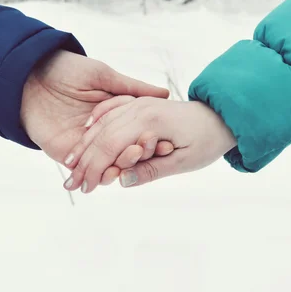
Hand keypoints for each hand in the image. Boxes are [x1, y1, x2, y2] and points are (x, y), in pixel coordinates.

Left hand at [20, 50, 169, 173]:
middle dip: (139, 155)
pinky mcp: (67, 155)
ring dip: (123, 166)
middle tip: (151, 151)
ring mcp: (85, 146)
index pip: (136, 133)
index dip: (151, 139)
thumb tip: (164, 94)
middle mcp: (100, 133)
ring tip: (133, 159)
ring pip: (109, 165)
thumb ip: (132, 88)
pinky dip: (101, 175)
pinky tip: (113, 172)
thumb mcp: (104, 76)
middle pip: (125, 153)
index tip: (167, 142)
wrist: (28, 76)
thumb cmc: (66, 70)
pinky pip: (87, 171)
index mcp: (112, 115)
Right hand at [63, 97, 236, 192]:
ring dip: (84, 143)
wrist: (222, 116)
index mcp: (150, 122)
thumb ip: (152, 170)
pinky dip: (96, 121)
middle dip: (83, 160)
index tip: (84, 188)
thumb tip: (122, 181)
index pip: (111, 146)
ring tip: (69, 163)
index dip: (95, 169)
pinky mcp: (140, 104)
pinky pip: (111, 109)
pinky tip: (85, 131)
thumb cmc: (206, 141)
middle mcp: (140, 108)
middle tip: (68, 183)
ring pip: (103, 123)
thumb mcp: (184, 161)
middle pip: (102, 135)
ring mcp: (139, 104)